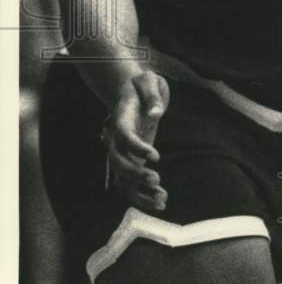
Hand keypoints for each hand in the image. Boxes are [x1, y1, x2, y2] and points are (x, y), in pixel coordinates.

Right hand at [104, 70, 169, 211]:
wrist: (130, 90)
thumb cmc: (141, 85)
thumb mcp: (148, 81)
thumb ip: (152, 96)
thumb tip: (157, 113)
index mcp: (121, 119)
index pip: (123, 137)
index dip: (137, 148)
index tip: (156, 156)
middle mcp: (117, 139)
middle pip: (118, 162)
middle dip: (135, 174)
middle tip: (156, 179)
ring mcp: (123, 151)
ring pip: (122, 178)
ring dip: (139, 192)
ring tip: (161, 199)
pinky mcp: (131, 159)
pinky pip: (130, 182)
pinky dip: (142, 195)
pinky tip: (160, 202)